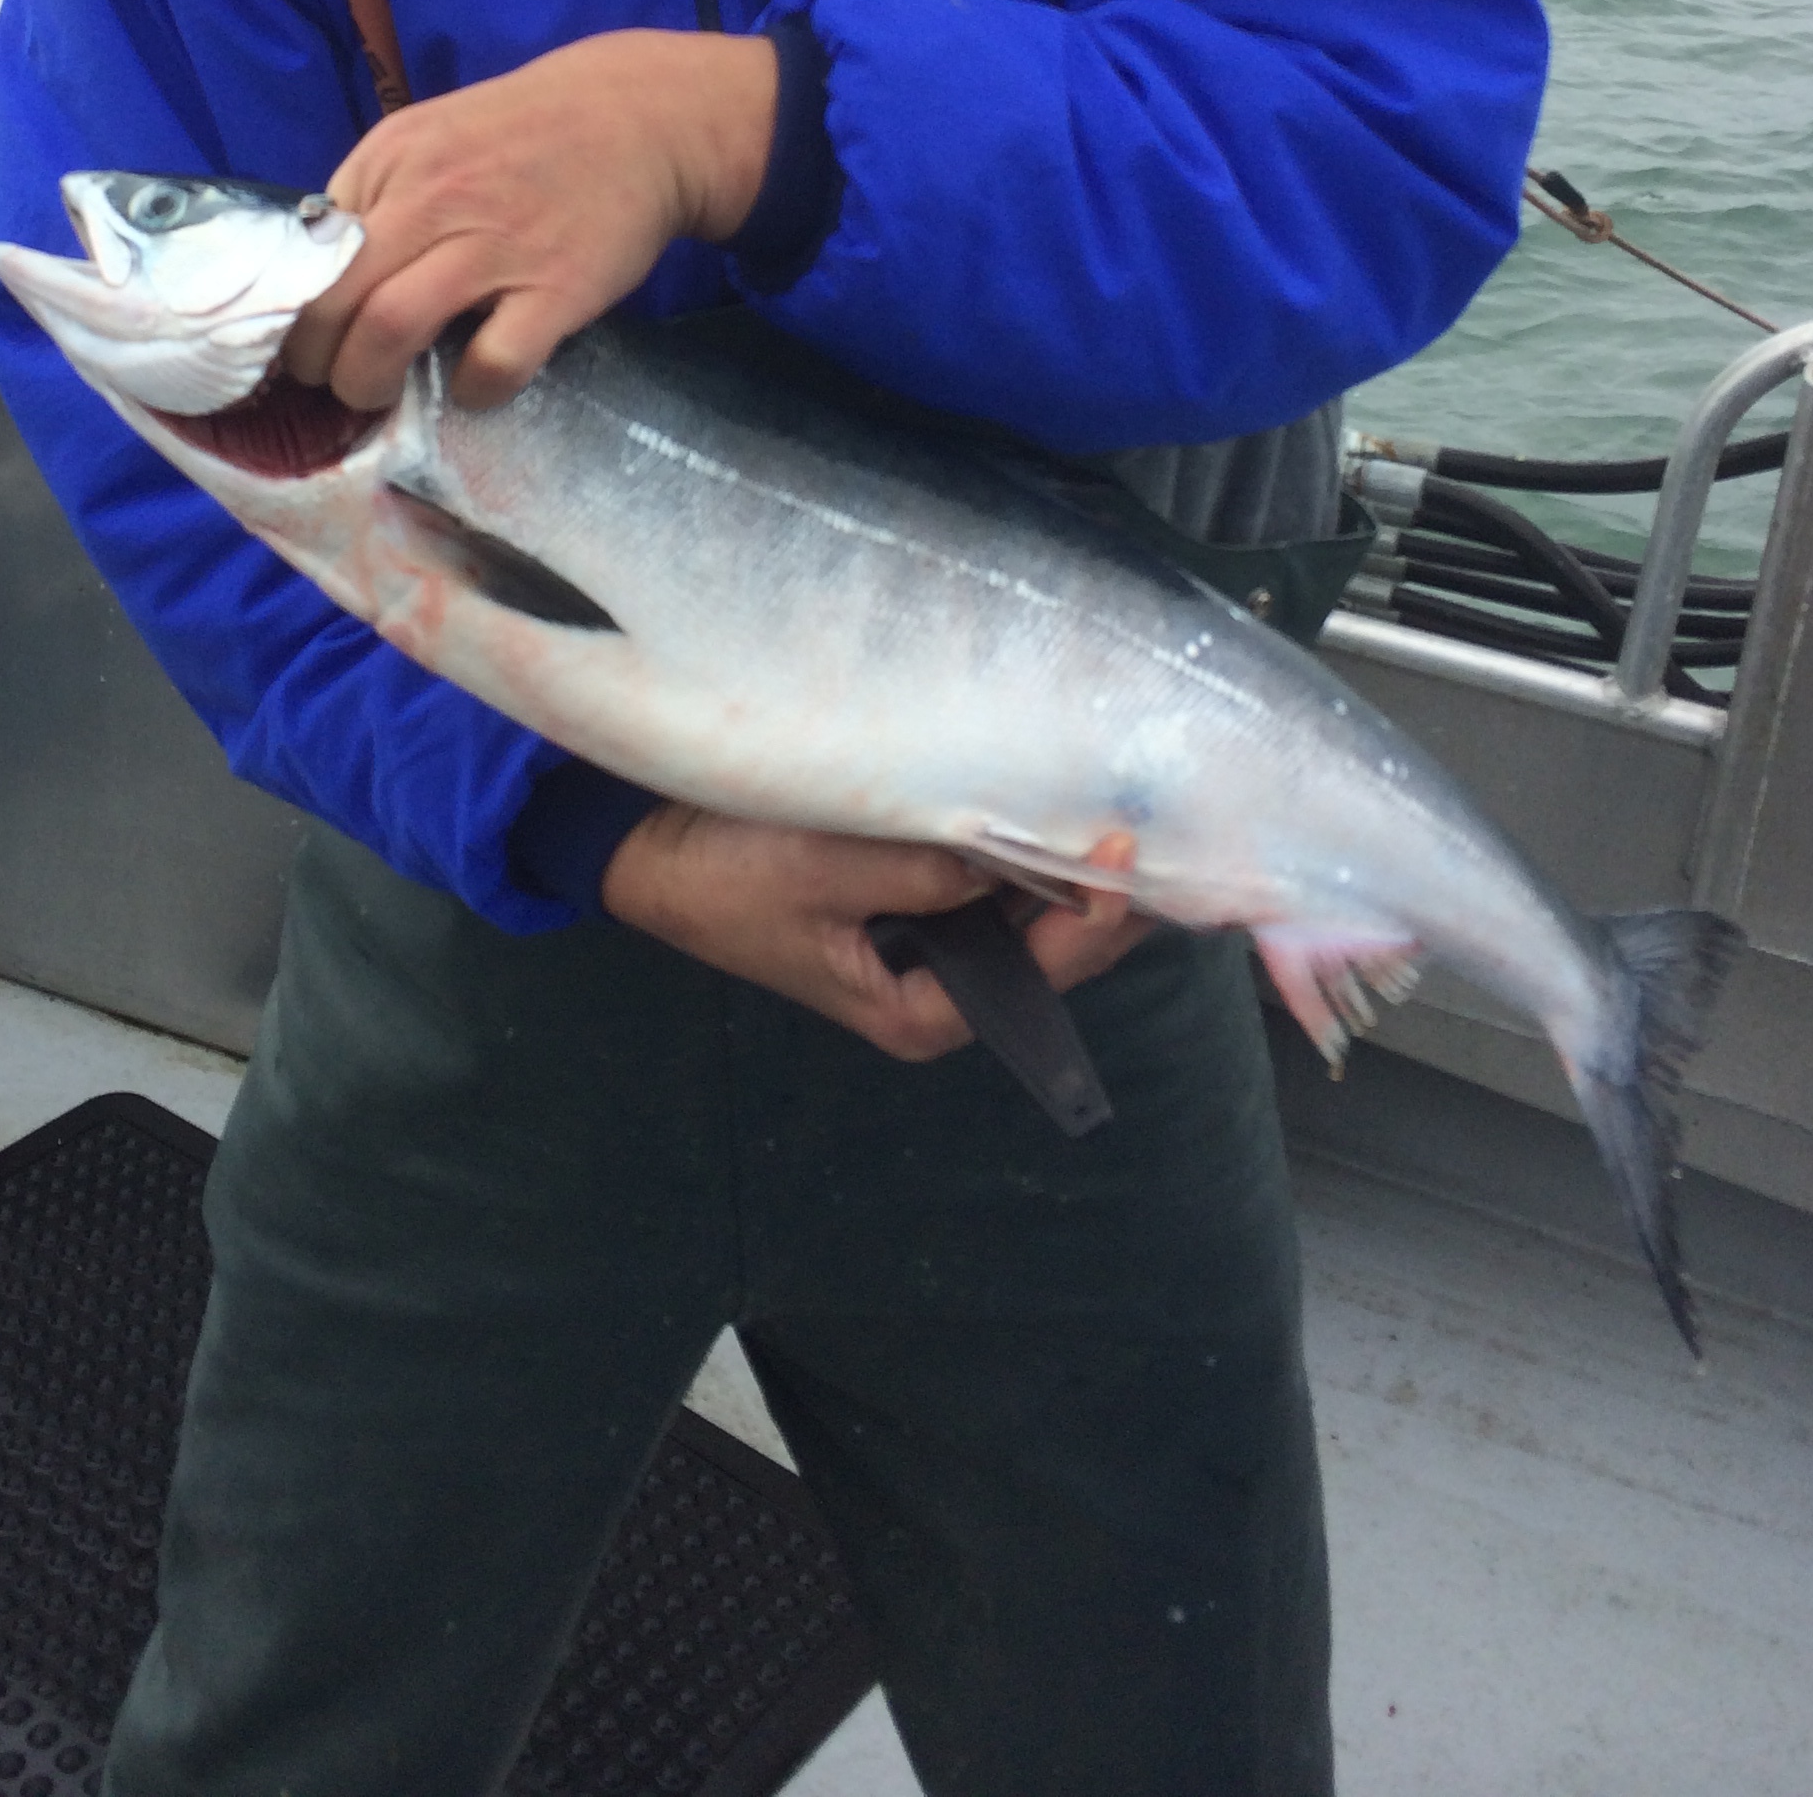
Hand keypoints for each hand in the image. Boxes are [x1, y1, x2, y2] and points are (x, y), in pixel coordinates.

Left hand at [282, 29, 776, 413]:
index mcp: (391, 159)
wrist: (640, 116)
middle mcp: (433, 198)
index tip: (302, 343)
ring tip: (377, 394)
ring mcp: (494, 246)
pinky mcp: (556, 290)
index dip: (293, 311)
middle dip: (315, 362)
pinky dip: (472, 391)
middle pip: (333, 301)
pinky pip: (492, 363)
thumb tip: (322, 272)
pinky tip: (475, 385)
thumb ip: (376, 193)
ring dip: (367, 383)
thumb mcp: (431, 135)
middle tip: (331, 382)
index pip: (307, 253)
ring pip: (388, 332)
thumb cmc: (525, 133)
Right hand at [600, 804, 1148, 1059]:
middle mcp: (937, 988)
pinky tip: (1051, 800)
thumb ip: (927, 868)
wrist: (650, 853)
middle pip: (1051, 947)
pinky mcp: (910, 895)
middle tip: (1162, 825)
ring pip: (1026, 910)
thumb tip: (1024, 850)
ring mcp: (926, 940)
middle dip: (1101, 892)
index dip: (1094, 914)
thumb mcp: (826, 872)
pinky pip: (989, 876)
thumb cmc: (730, 877)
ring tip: (1123, 806)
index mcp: (919, 1013)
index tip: (1122, 847)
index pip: (1042, 971)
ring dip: (1066, 863)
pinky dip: (1019, 844)